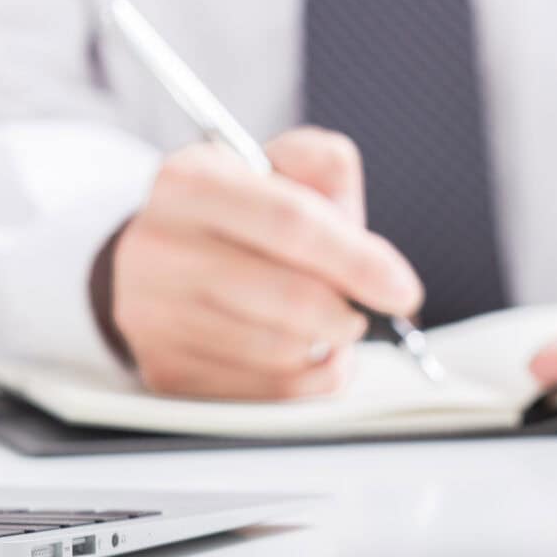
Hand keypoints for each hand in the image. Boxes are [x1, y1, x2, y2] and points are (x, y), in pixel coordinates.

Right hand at [104, 128, 423, 399]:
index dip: (359, 261)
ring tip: (325, 322)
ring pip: (283, 352)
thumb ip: (321, 165)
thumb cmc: (235, 214)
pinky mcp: (165, 370)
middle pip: (291, 299)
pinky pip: (268, 392)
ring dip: (327, 344)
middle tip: (359, 309)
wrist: (155, 260)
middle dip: (347, 312)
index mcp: (189, 182)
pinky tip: (307, 354)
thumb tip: (356, 228)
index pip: (292, 223)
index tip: (403, 290)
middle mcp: (159, 248)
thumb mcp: (274, 165)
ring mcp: (154, 316)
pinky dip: (309, 378)